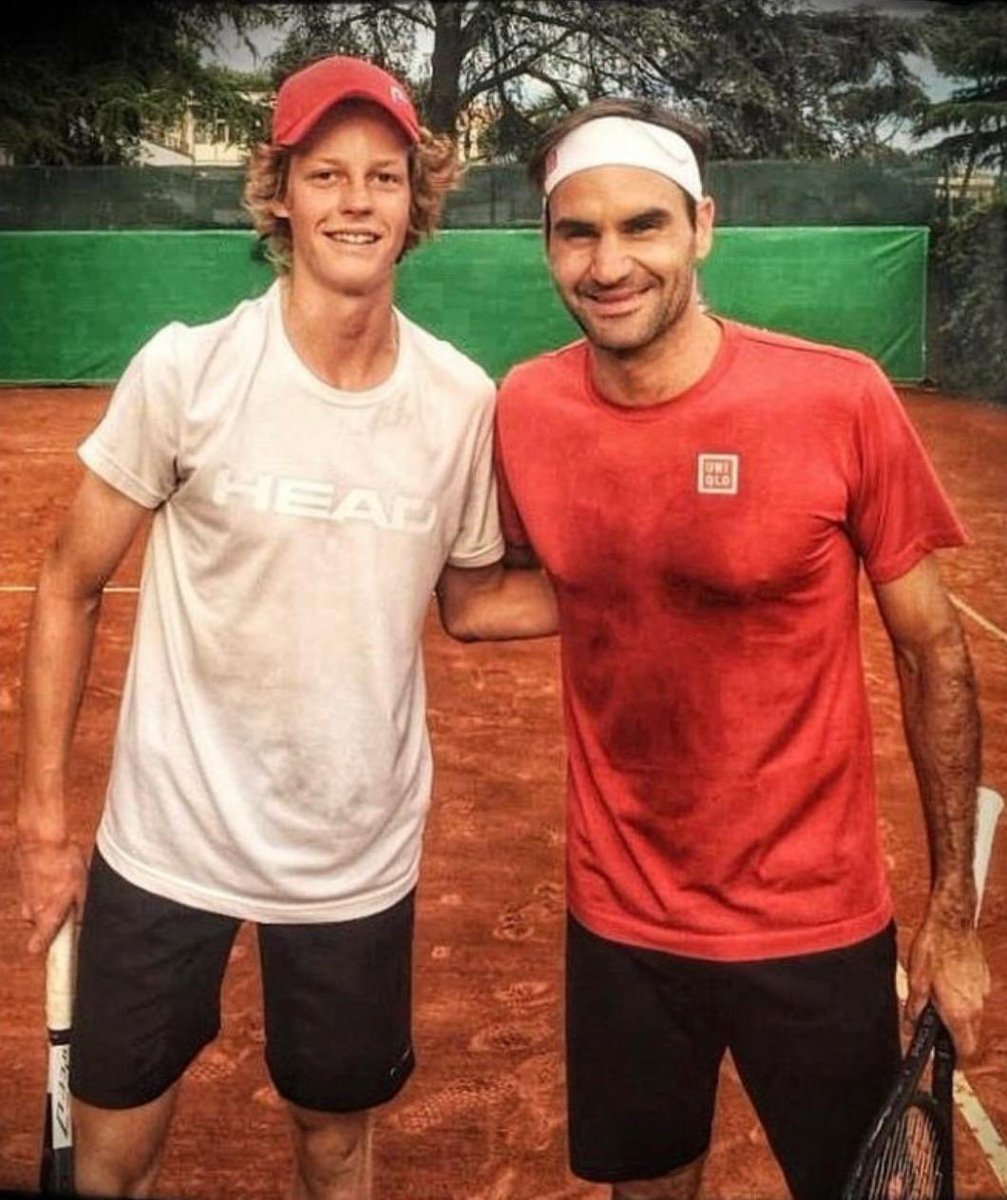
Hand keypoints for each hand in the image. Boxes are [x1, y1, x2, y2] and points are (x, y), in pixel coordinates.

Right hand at [15, 838, 87, 953]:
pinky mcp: (21, 884)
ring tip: (63, 884)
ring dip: (48, 901)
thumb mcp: (83, 888)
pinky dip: (42, 888)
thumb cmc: (64, 863)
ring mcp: (23, 898)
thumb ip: (81, 910)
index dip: (47, 949)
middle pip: (41, 925)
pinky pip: (33, 893)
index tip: (56, 952)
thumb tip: (82, 924)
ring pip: (36, 908)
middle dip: (53, 918)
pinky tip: (55, 873)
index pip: (37, 947)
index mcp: (46, 917)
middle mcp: (30, 912)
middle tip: (68, 904)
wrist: (41, 838)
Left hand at [905, 911, 989, 1061]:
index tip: (948, 1061)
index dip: (957, 1060)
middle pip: (970, 1037)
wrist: (953, 922)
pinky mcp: (984, 981)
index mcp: (958, 1011)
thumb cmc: (933, 948)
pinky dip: (964, 1000)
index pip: (965, 1050)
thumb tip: (911, 1023)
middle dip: (955, 1038)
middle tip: (936, 1028)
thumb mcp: (916, 979)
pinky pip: (975, 999)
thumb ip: (915, 1006)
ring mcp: (982, 993)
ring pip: (974, 1018)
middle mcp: (975, 1006)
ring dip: (959, 1017)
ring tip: (939, 999)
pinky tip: (948, 983)